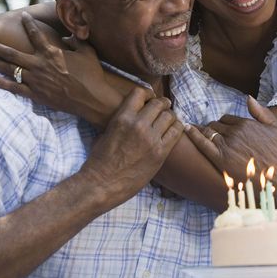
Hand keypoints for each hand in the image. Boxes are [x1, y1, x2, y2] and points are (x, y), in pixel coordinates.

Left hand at [0, 12, 121, 125]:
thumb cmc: (92, 74)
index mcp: (51, 53)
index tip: (22, 16)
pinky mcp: (37, 94)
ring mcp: (36, 80)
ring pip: (9, 69)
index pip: (36, 34)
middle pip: (11, 53)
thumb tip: (70, 33)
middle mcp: (39, 64)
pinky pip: (14, 88)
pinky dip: (1, 83)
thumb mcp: (88, 52)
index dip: (28, 24)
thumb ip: (77, 40)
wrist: (92, 98)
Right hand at [82, 87, 184, 207]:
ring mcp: (151, 138)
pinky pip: (176, 132)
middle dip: (162, 104)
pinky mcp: (160, 152)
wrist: (102, 184)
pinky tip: (174, 130)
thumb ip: (120, 122)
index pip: (140, 92)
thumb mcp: (105, 133)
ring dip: (170, 116)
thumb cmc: (99, 161)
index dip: (147, 94)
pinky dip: (177, 128)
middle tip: (164, 107)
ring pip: (170, 116)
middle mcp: (138, 124)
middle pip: (159, 104)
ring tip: (169, 120)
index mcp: (122, 117)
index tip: (150, 99)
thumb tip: (128, 116)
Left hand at [185, 96, 276, 182]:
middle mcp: (235, 132)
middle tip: (211, 135)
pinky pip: (202, 144)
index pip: (228, 119)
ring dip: (203, 131)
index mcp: (247, 124)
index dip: (225, 124)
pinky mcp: (221, 161)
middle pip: (216, 125)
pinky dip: (193, 134)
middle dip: (213, 128)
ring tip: (196, 132)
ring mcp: (227, 146)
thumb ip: (262, 113)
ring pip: (208, 132)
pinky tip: (186, 129)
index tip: (223, 130)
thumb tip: (248, 98)